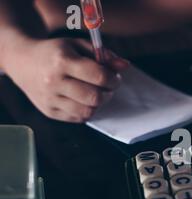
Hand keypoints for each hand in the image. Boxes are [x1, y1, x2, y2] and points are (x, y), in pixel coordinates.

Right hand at [5, 38, 128, 122]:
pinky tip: (83, 98)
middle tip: (107, 86)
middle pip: (95, 98)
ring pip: (89, 111)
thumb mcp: (78, 46)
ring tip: (95, 92)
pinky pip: (79, 117)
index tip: (115, 77)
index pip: (99, 77)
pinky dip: (87, 109)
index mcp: (62, 61)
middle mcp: (54, 82)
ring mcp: (51, 99)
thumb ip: (103, 55)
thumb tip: (125, 66)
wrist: (24, 62)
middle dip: (108, 93)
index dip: (113, 79)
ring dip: (98, 103)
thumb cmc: (56, 53)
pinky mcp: (50, 112)